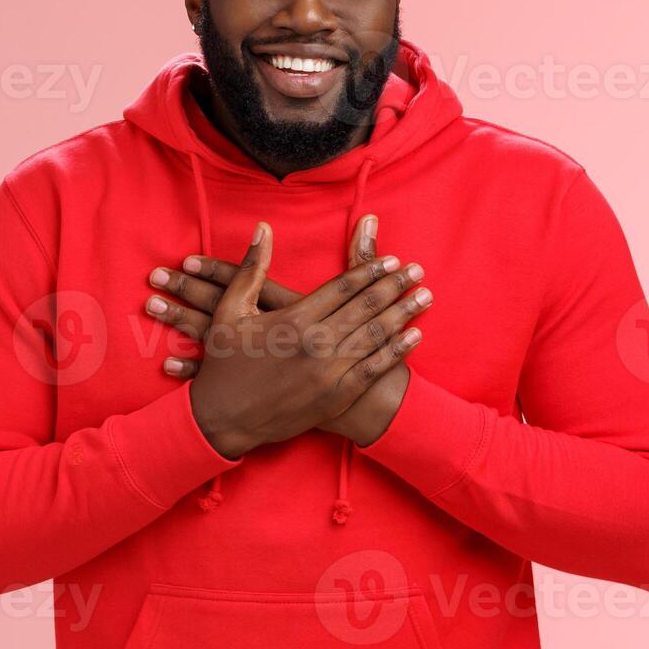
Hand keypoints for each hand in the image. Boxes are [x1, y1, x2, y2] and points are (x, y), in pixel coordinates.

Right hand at [175, 222, 428, 457]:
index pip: (342, 287)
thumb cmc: (224, 364)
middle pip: (366, 307)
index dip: (370, 271)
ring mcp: (328, 372)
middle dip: (396, 286)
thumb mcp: (230, 311)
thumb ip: (252, 268)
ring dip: (404, 314)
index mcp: (293, 319)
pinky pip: (373, 369)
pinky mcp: (335, 396)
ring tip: (425, 297)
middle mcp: (316, 343)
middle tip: (418, 271)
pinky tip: (414, 336)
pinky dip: (396, 351)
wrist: (223, 421)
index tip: (392, 260)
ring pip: (375, 335)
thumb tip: (264, 227)